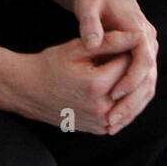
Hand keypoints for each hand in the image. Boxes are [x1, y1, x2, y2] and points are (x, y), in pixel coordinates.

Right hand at [14, 30, 144, 134]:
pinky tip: (109, 88)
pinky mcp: (99, 129)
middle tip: (113, 57)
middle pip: (131, 83)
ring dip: (125, 85)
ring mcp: (100, 122)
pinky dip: (119, 100)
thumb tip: (137, 35)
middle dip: (127, 68)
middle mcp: (101, 108)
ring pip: (129, 100)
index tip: (116, 45)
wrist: (29, 91)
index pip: (129, 63)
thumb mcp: (77, 49)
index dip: (125, 50)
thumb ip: (109, 42)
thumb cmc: (51, 65)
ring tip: (109, 72)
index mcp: (97, 85)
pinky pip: (120, 114)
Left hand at [74, 0, 157, 131]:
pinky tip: (117, 117)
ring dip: (133, 106)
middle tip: (113, 120)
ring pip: (148, 85)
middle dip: (132, 102)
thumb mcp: (87, 4)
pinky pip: (142, 84)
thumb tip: (92, 42)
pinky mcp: (141, 57)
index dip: (129, 80)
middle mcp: (148, 41)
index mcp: (139, 29)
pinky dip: (132, 101)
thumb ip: (90, 24)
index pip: (142, 61)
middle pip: (148, 78)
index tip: (113, 95)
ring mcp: (147, 50)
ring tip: (114, 125)